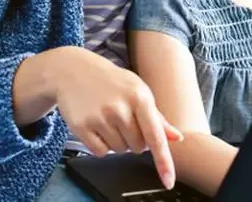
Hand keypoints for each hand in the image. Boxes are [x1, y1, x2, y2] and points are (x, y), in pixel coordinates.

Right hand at [53, 47, 183, 188]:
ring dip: (118, 141)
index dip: (163, 161)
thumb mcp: (138, 91)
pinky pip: (100, 153)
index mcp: (140, 97)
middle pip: (138, 147)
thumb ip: (158, 117)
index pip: (156, 137)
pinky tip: (98, 126)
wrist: (74, 71)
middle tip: (124, 119)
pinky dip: (101, 146)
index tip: (168, 181)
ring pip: (120, 151)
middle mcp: (120, 108)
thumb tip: (177, 137)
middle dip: (134, 139)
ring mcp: (100, 117)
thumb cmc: (112, 82)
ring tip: (109, 119)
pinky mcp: (82, 126)